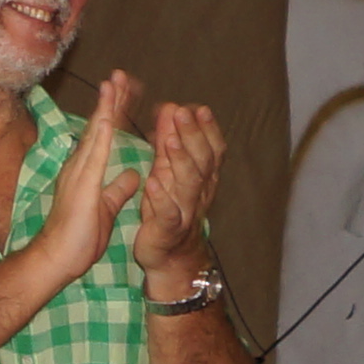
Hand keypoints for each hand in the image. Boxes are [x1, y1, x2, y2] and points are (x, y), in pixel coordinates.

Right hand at [29, 68, 145, 281]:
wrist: (56, 259)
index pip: (104, 135)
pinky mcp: (83, 184)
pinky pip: (94, 154)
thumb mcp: (106, 208)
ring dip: (106, 107)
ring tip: (116, 82)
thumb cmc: (78, 239)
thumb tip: (133, 174)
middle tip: (121, 73)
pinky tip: (107, 116)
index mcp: (87, 171)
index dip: (115, 112)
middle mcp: (80, 165)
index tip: (127, 91)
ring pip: (96, 132)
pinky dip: (101, 133)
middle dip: (111, 99)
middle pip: (98, 125)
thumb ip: (119, 189)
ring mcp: (79, 173)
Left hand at [132, 94, 223, 279]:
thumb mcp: (168, 172)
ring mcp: (186, 211)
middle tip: (181, 112)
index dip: (206, 129)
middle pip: (202, 160)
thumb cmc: (168, 207)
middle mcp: (198, 192)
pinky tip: (152, 183)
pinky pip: (168, 213)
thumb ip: (168, 143)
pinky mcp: (168, 229)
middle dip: (192, 135)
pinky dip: (161, 198)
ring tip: (169, 140)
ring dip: (180, 160)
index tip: (198, 108)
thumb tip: (170, 108)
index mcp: (201, 178)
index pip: (211, 149)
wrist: (169, 255)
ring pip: (189, 184)